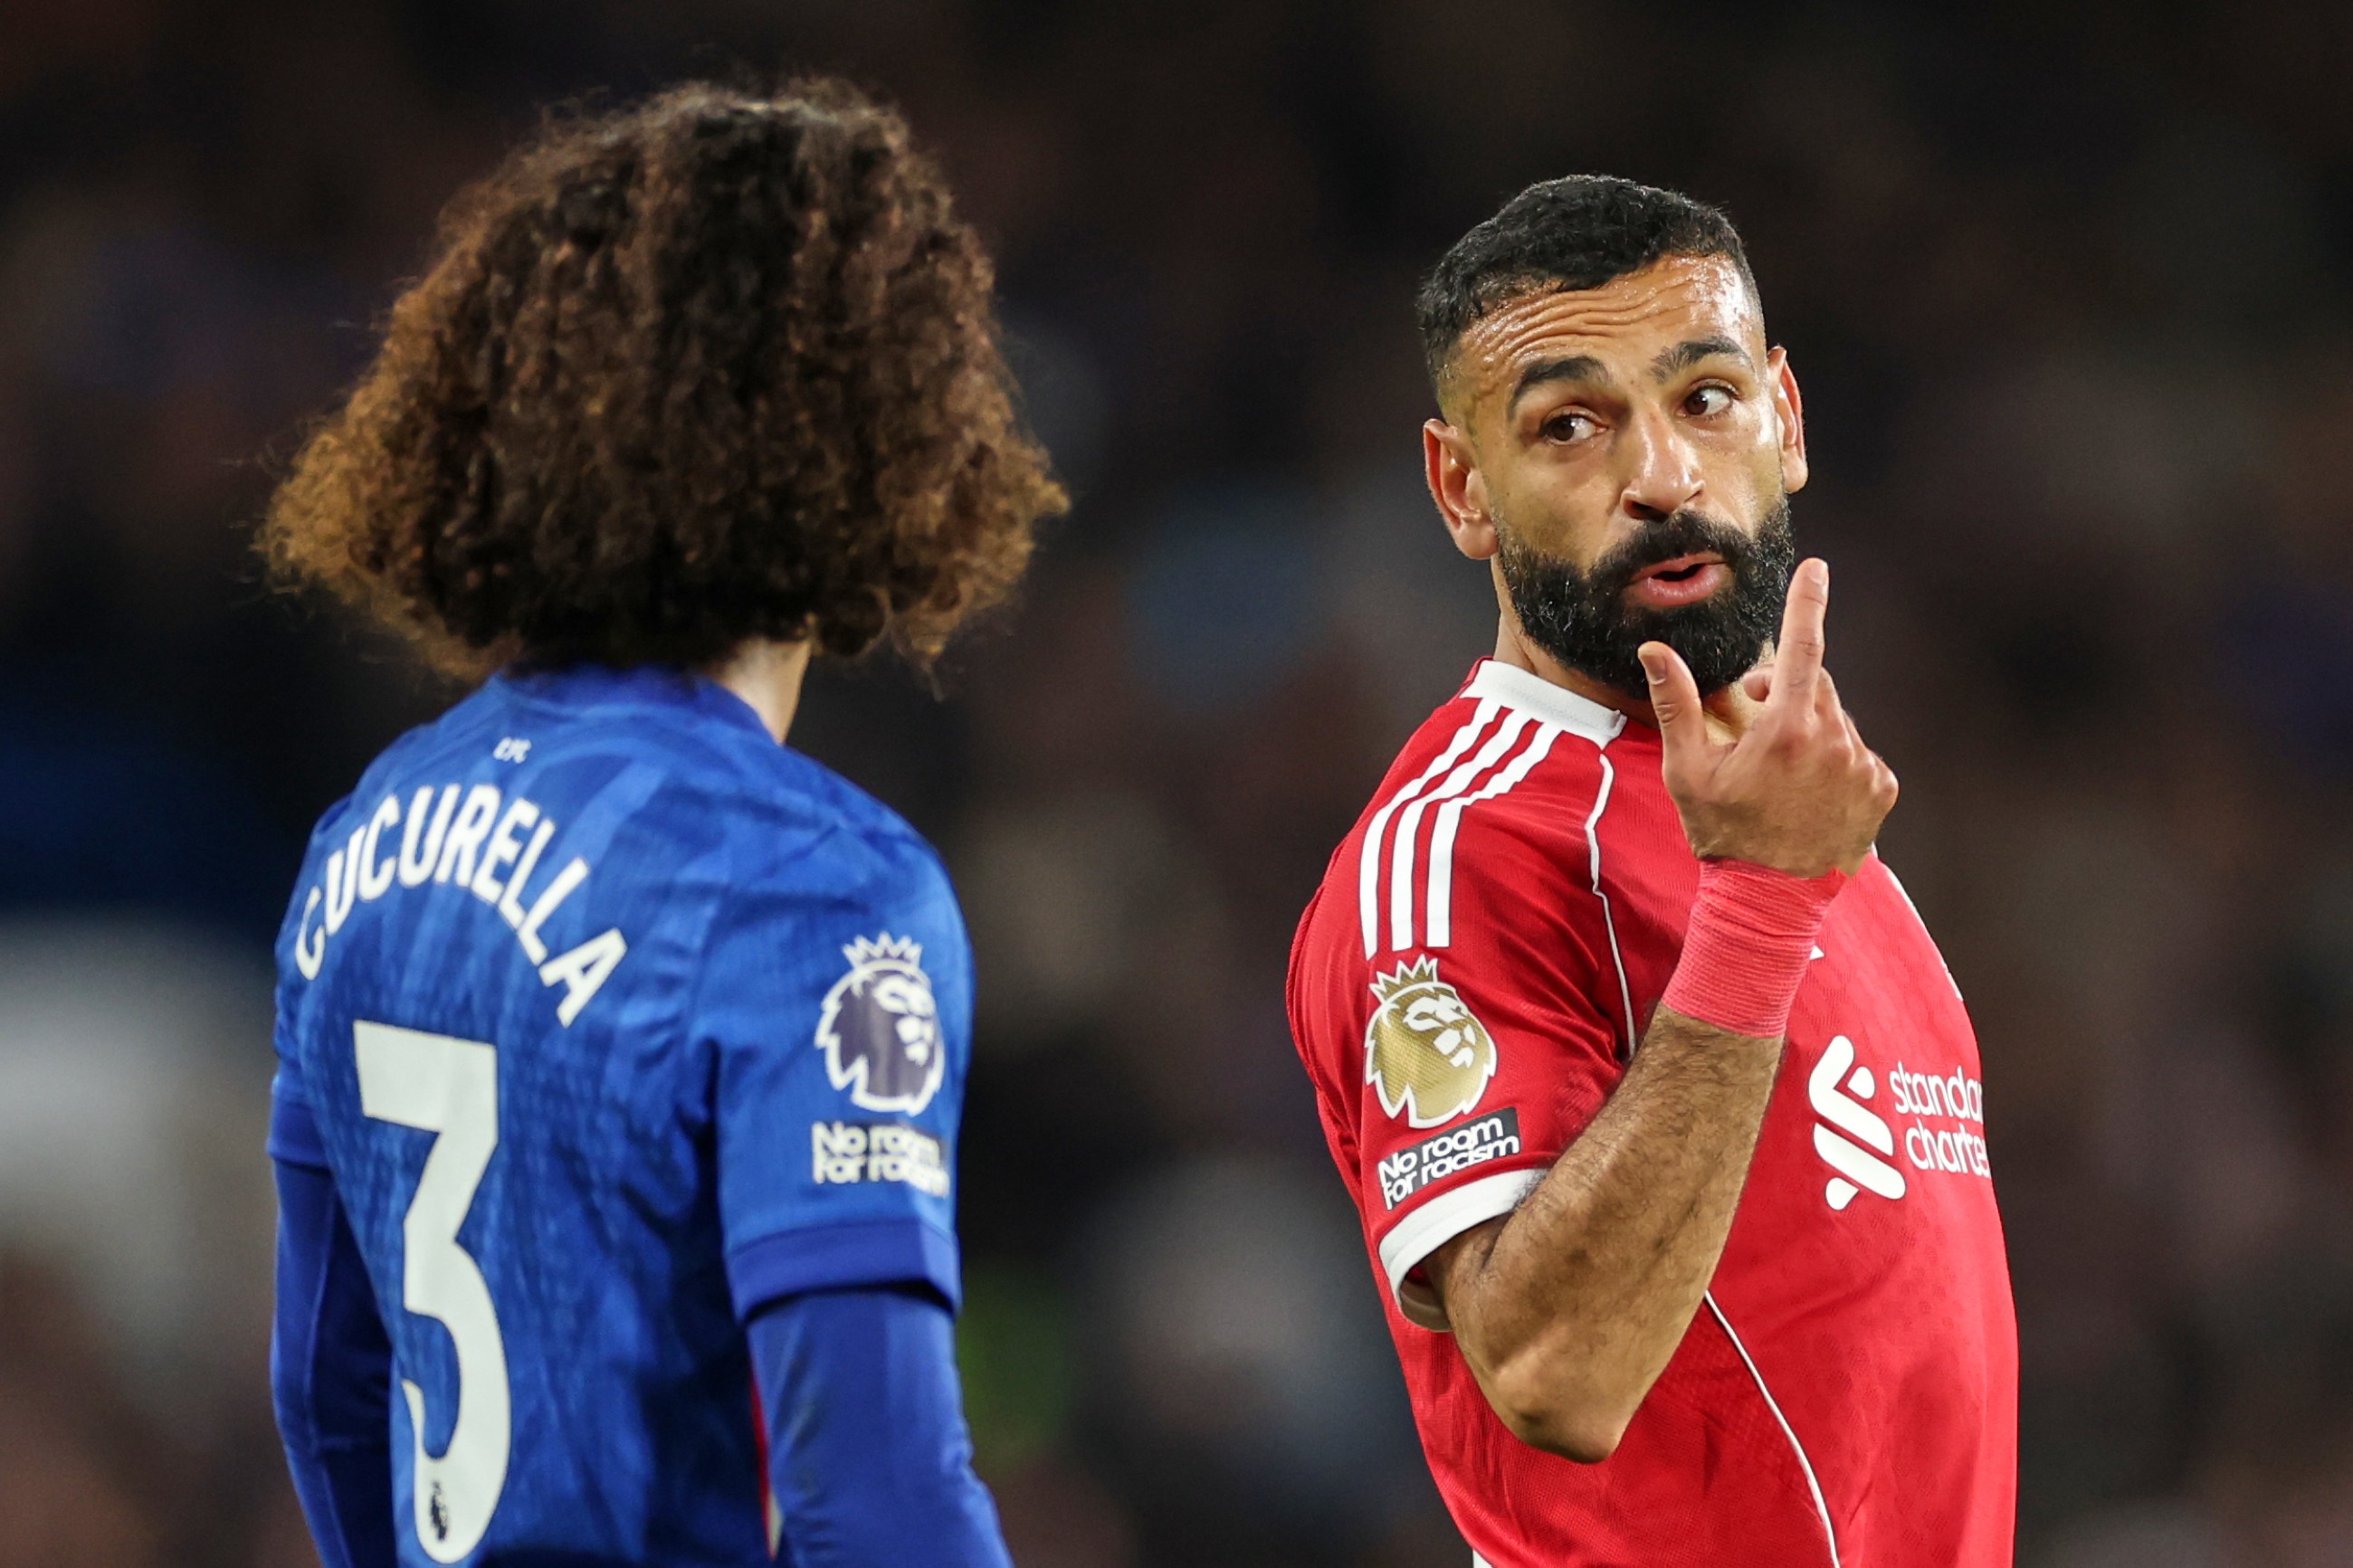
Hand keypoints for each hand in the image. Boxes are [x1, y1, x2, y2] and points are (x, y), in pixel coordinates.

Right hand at [1637, 558, 1896, 876]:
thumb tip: (1654, 650)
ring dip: (1810, 729)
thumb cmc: (1723, 834)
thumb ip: (1677, 703)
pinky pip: (1857, 754)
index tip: (1816, 568)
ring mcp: (1863, 766)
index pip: (1801, 647)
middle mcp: (1834, 741)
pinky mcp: (1881, 789)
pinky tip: (1808, 793)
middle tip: (1752, 714)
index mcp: (1786, 730)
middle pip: (1815, 686)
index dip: (1807, 602)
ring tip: (1779, 773)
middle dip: (1784, 689)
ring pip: (1836, 721)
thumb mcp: (1688, 771)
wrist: (1769, 903)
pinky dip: (1835, 760)